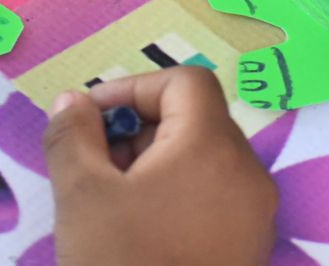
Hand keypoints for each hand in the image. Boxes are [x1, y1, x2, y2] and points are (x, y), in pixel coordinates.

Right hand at [44, 67, 277, 265]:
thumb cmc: (122, 265)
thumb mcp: (82, 196)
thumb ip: (73, 135)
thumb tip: (73, 102)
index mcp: (213, 147)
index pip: (185, 82)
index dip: (135, 87)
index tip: (92, 118)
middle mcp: (248, 174)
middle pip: (196, 120)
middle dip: (140, 130)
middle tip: (93, 163)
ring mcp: (255, 216)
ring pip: (205, 161)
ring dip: (156, 164)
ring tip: (111, 201)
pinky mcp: (249, 250)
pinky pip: (216, 199)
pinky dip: (179, 196)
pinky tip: (140, 230)